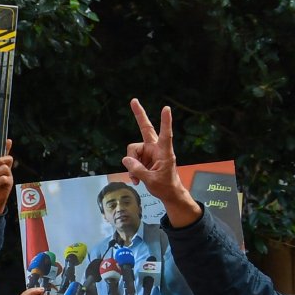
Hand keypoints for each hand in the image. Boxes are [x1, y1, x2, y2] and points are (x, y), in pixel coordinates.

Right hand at [120, 100, 201, 225]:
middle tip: (133, 100)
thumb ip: (137, 169)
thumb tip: (125, 159)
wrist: (168, 193)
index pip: (166, 134)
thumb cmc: (165, 186)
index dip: (165, 122)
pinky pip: (131, 160)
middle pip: (146, 128)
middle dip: (139, 115)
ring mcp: (148, 152)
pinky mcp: (143, 158)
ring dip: (131, 164)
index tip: (166, 109)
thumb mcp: (151, 180)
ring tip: (136, 178)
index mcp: (164, 152)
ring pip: (132, 151)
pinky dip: (131, 170)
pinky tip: (135, 179)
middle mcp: (155, 148)